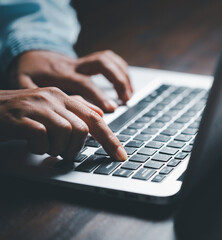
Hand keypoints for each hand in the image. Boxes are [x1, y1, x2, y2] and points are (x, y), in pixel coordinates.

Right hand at [0, 87, 126, 160]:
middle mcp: (53, 98)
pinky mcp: (19, 118)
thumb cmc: (19, 113)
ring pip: (66, 133)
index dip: (110, 140)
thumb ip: (74, 108)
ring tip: (45, 148)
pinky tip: (31, 145)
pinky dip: (39, 148)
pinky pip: (42, 137)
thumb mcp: (48, 108)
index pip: (95, 119)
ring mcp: (36, 106)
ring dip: (57, 149)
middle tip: (61, 152)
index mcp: (63, 97)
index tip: (120, 156)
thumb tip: (100, 113)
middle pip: (82, 130)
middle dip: (75, 148)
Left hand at [9, 50, 133, 111]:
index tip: (113, 108)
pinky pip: (109, 59)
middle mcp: (75, 65)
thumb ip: (35, 95)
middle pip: (102, 64)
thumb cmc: (29, 72)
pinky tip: (127, 85)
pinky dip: (121, 70)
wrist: (30, 54)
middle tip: (126, 99)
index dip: (100, 95)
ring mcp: (83, 62)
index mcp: (62, 74)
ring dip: (123, 74)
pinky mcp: (88, 62)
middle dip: (118, 80)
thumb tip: (49, 113)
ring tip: (130, 94)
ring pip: (108, 59)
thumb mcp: (23, 83)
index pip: (85, 83)